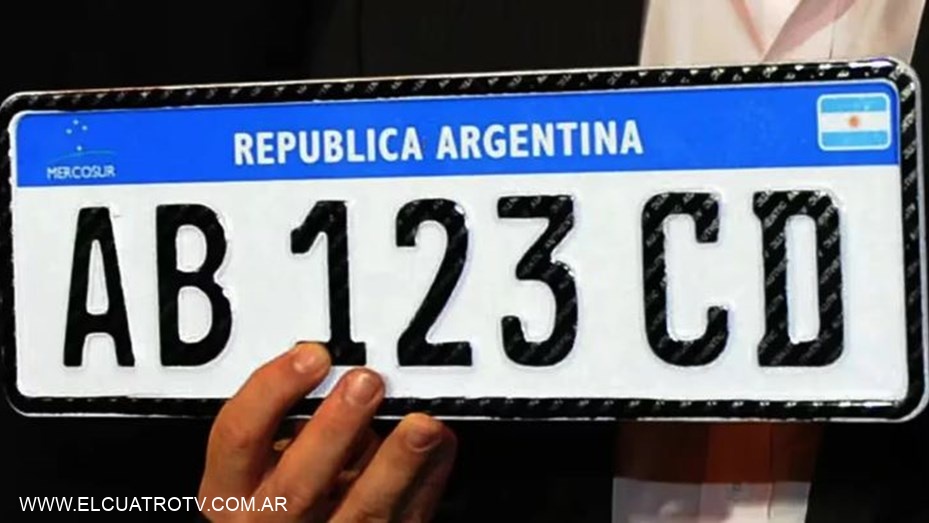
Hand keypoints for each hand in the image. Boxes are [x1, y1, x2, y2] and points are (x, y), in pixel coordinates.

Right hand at [199, 342, 456, 521]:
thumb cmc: (288, 491)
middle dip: (335, 429)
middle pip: (298, 483)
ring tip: (422, 424)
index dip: (272, 391)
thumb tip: (346, 373)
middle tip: (367, 383)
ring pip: (361, 511)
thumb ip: (296, 423)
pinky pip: (405, 519)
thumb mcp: (269, 458)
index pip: (237, 436)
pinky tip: (440, 445)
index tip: (313, 355)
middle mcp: (269, 521)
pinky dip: (428, 480)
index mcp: (232, 489)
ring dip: (396, 463)